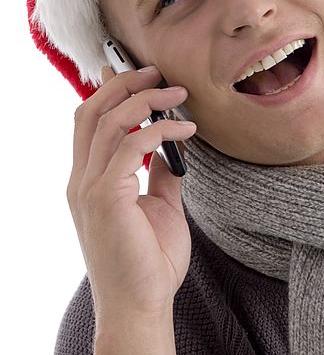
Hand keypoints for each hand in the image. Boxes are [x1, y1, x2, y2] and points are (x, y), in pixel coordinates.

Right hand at [67, 65, 195, 321]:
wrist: (141, 306)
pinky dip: (159, 130)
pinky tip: (186, 129)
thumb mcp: (159, 205)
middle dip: (122, 84)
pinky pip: (131, 146)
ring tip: (177, 93)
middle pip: (91, 111)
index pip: (90, 121)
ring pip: (107, 121)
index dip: (111, 91)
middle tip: (156, 72)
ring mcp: (89, 188)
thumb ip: (161, 173)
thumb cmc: (149, 260)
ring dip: (144, 100)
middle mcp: (82, 179)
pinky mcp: (105, 198)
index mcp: (90, 180)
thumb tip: (175, 144)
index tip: (142, 75)